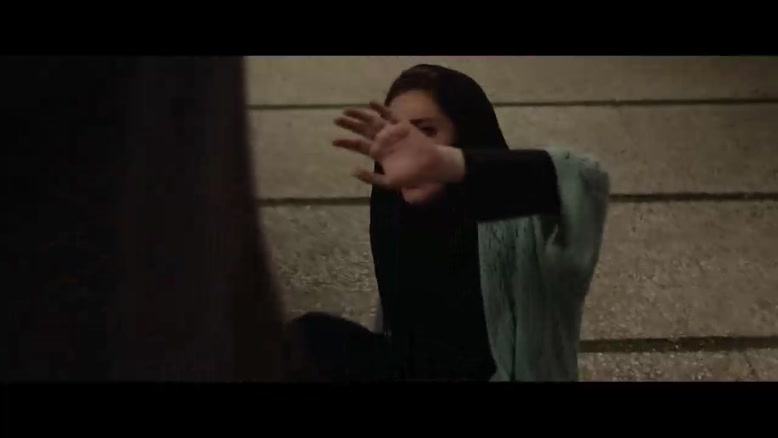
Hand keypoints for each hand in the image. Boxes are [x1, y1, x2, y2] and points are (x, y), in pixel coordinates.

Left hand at [333, 111, 465, 200]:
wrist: (431, 167)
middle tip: (336, 120)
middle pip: (362, 130)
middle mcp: (382, 140)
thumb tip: (352, 171)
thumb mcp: (388, 182)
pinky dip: (381, 109)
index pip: (358, 145)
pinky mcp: (402, 125)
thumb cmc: (411, 176)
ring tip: (347, 111)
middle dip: (349, 125)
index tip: (333, 141)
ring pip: (373, 120)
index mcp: (377, 153)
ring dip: (360, 115)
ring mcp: (392, 132)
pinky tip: (371, 104)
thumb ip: (371, 178)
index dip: (346, 142)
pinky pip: (390, 115)